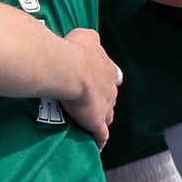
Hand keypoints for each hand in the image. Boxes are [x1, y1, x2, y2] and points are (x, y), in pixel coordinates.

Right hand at [60, 28, 119, 148]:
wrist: (70, 70)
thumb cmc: (75, 51)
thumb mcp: (85, 36)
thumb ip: (91, 38)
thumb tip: (91, 39)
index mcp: (107, 69)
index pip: (110, 75)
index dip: (104, 79)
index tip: (97, 80)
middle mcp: (110, 88)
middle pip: (110, 96)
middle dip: (104, 99)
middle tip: (92, 100)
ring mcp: (105, 106)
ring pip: (108, 115)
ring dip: (102, 117)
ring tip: (92, 121)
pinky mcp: (97, 122)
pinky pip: (101, 135)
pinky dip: (100, 140)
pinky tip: (98, 145)